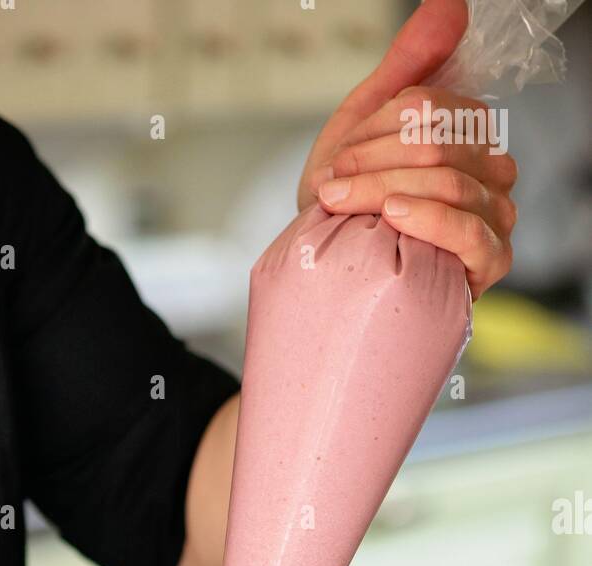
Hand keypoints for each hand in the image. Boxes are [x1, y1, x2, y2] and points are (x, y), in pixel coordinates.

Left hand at [298, 0, 515, 299]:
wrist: (332, 275)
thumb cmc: (350, 205)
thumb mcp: (364, 126)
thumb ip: (408, 65)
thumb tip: (451, 5)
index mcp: (468, 134)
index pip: (432, 109)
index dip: (377, 131)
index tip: (337, 160)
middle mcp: (492, 171)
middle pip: (438, 146)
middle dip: (372, 166)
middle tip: (331, 188)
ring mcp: (497, 215)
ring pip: (449, 184)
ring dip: (382, 193)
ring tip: (342, 206)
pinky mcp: (491, 261)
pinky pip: (470, 232)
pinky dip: (428, 219)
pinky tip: (392, 218)